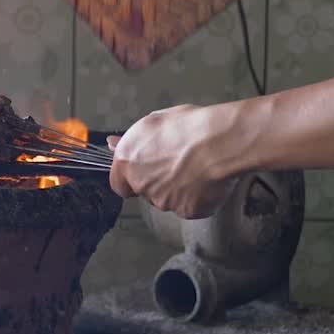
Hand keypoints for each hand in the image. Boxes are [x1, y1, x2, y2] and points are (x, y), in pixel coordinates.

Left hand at [107, 104, 241, 218]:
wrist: (220, 143)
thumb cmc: (189, 127)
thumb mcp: (154, 123)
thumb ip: (132, 140)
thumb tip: (113, 143)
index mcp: (128, 161)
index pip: (119, 184)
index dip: (131, 180)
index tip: (144, 173)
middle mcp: (141, 184)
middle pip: (145, 191)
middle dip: (158, 182)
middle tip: (177, 165)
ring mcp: (163, 200)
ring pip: (167, 200)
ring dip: (178, 189)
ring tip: (196, 168)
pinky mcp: (185, 210)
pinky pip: (190, 207)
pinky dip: (198, 198)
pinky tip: (207, 180)